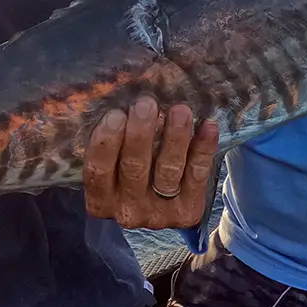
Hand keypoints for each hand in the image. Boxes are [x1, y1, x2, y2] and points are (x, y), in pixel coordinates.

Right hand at [82, 96, 219, 229]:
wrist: (161, 208)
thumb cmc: (125, 172)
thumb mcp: (109, 164)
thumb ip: (107, 141)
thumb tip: (108, 93)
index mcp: (100, 200)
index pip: (98, 171)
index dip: (105, 143)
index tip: (115, 114)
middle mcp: (127, 210)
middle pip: (133, 168)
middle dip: (140, 134)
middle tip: (146, 104)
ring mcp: (159, 214)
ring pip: (167, 171)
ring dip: (174, 138)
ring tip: (180, 110)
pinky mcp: (188, 210)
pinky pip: (196, 176)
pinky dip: (202, 150)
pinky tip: (208, 126)